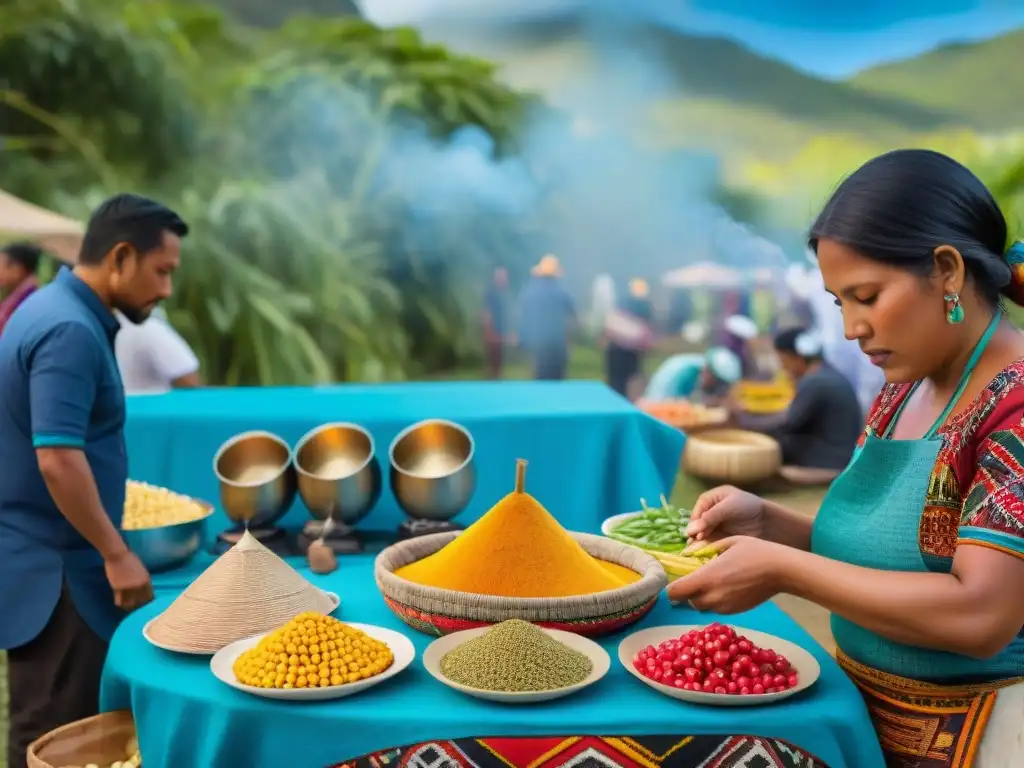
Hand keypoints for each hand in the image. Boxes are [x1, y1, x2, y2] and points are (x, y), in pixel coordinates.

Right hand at [104, 550, 153, 610]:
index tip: (146, 605)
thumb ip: (143, 578)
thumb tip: (144, 585)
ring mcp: (128, 588)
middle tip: (136, 609)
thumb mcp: (141, 569)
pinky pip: (119, 600)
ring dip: (129, 606)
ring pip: (130, 603)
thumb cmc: (130, 559)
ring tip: (128, 609)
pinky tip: (119, 605)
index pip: (150, 595)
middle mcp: (139, 586)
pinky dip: (120, 604)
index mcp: (146, 580)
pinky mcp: (118, 589)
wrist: (118, 555)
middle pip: (141, 601)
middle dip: (139, 605)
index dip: (148, 601)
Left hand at [666, 536, 791, 613]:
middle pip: (688, 601)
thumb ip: (704, 550)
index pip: (675, 592)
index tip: (676, 579)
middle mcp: (713, 596)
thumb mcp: (727, 543)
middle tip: (695, 578)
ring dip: (702, 597)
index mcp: (707, 578)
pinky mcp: (736, 611)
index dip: (672, 588)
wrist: (781, 570)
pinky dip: (716, 601)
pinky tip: (727, 587)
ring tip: (713, 581)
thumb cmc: (754, 551)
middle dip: (688, 592)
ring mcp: (725, 606)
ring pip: (703, 606)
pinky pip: (717, 609)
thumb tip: (688, 554)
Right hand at [684, 485, 765, 547]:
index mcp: (710, 499)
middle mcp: (709, 512)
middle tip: (696, 543)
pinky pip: (708, 542)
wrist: (766, 522)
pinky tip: (704, 553)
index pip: (698, 510)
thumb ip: (710, 517)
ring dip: (699, 542)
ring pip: (701, 535)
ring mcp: (714, 525)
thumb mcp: (728, 507)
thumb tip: (689, 530)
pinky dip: (706, 547)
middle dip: (696, 533)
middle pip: (697, 524)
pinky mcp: (719, 537)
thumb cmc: (748, 507)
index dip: (696, 522)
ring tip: (698, 550)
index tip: (696, 533)